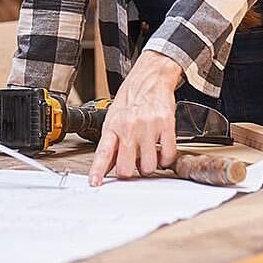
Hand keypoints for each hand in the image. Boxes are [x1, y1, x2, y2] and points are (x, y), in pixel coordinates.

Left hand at [88, 51, 184, 185]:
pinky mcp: (166, 125)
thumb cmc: (131, 99)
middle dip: (130, 172)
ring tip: (147, 153)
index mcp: (113, 126)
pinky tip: (160, 149)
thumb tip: (106, 167)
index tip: (94, 183)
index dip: (98, 171)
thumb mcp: (113, 119)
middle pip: (126, 168)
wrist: (150, 79)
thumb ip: (111, 143)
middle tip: (132, 163)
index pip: (103, 153)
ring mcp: (148, 127)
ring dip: (148, 166)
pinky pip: (167, 156)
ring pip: (148, 166)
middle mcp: (129, 127)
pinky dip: (165, 158)